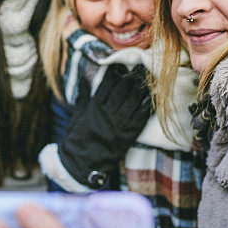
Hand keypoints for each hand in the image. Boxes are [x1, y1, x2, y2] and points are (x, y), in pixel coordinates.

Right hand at [60, 64, 152, 188]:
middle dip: (130, 76)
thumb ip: (83, 95)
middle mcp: (109, 114)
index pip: (107, 85)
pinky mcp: (129, 134)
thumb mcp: (77, 114)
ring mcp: (120, 124)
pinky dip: (146, 105)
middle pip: (123, 89)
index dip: (115, 74)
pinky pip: (141, 116)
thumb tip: (83, 77)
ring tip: (145, 78)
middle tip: (138, 67)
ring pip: (133, 100)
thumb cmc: (78, 137)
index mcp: (95, 107)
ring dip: (140, 87)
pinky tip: (149, 96)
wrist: (83, 162)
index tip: (120, 66)